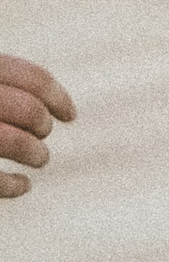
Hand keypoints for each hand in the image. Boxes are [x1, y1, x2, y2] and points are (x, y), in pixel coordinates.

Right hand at [0, 54, 75, 199]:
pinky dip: (12, 185)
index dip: (56, 97)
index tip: (70, 114)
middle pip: (29, 110)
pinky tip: (21, 185)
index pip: (29, 77)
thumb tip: (41, 99)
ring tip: (38, 157)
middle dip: (42, 124)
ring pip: (17, 143)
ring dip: (36, 154)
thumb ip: (5, 85)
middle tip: (41, 134)